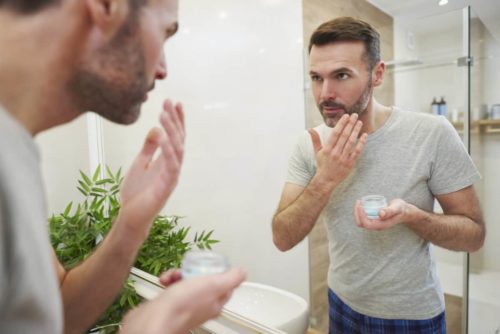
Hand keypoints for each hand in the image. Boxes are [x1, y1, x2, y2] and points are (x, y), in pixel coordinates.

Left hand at [118, 99, 184, 240]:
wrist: (131, 215)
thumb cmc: (136, 192)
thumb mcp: (140, 163)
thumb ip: (149, 148)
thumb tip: (156, 129)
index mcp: (167, 160)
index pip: (175, 136)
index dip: (177, 120)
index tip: (174, 102)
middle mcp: (173, 165)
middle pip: (178, 139)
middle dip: (174, 120)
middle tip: (168, 102)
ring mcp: (172, 175)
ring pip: (177, 149)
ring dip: (171, 131)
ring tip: (163, 115)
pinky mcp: (167, 185)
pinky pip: (171, 165)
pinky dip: (168, 150)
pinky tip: (162, 136)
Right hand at [120, 268, 245, 333]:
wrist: (155, 319)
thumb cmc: (183, 305)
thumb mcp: (213, 285)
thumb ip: (231, 278)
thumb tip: (243, 272)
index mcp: (215, 303)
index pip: (223, 285)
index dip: (218, 272)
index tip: (209, 264)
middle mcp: (201, 306)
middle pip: (203, 281)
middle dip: (194, 270)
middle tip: (187, 270)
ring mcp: (185, 306)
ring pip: (186, 282)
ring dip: (178, 274)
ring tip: (173, 275)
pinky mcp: (170, 305)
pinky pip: (171, 287)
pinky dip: (168, 280)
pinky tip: (164, 280)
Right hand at [313, 114, 366, 186]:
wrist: (326, 180)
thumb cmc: (322, 165)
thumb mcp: (317, 152)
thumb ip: (315, 139)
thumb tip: (309, 129)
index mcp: (327, 149)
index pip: (335, 133)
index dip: (341, 124)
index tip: (345, 116)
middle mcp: (335, 153)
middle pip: (344, 136)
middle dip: (350, 124)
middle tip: (355, 115)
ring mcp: (343, 158)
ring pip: (351, 142)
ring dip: (356, 131)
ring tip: (359, 122)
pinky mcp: (350, 163)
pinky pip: (357, 151)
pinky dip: (361, 143)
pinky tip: (364, 135)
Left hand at [354, 198, 416, 230]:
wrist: (405, 212)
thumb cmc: (401, 209)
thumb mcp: (397, 208)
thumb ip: (390, 211)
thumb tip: (380, 214)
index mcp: (381, 225)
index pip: (366, 224)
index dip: (361, 216)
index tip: (361, 205)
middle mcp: (377, 226)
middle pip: (361, 224)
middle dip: (357, 213)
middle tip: (358, 201)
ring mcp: (375, 224)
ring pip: (361, 222)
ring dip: (357, 212)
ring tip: (359, 201)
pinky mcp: (374, 220)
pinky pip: (364, 218)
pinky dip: (360, 212)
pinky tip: (362, 204)